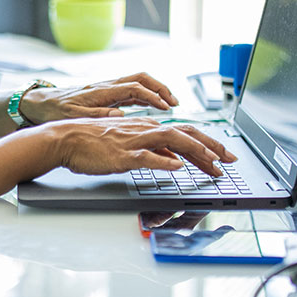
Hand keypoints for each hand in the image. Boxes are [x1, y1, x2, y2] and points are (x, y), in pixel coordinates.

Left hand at [21, 73, 177, 123]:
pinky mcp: (105, 95)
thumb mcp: (73, 116)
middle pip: (141, 79)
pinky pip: (130, 91)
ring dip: (155, 91)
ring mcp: (107, 89)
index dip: (153, 97)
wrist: (39, 104)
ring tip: (170, 105)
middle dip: (160, 88)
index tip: (166, 108)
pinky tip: (153, 107)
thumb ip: (97, 116)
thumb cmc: (54, 111)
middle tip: (175, 102)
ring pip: (138, 83)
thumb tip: (120, 115)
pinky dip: (145, 97)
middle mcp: (107, 86)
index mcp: (101, 91)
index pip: (134, 88)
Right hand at [46, 118, 234, 176]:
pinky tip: (177, 169)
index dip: (208, 143)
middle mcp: (146, 130)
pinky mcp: (122, 154)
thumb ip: (153, 151)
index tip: (224, 157)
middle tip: (231, 161)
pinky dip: (164, 162)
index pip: (185, 132)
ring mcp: (135, 141)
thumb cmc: (93, 143)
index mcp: (147, 128)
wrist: (65, 138)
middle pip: (186, 134)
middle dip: (212, 147)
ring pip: (173, 142)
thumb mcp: (129, 145)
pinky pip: (146, 157)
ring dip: (196, 153)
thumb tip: (175, 161)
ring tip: (214, 165)